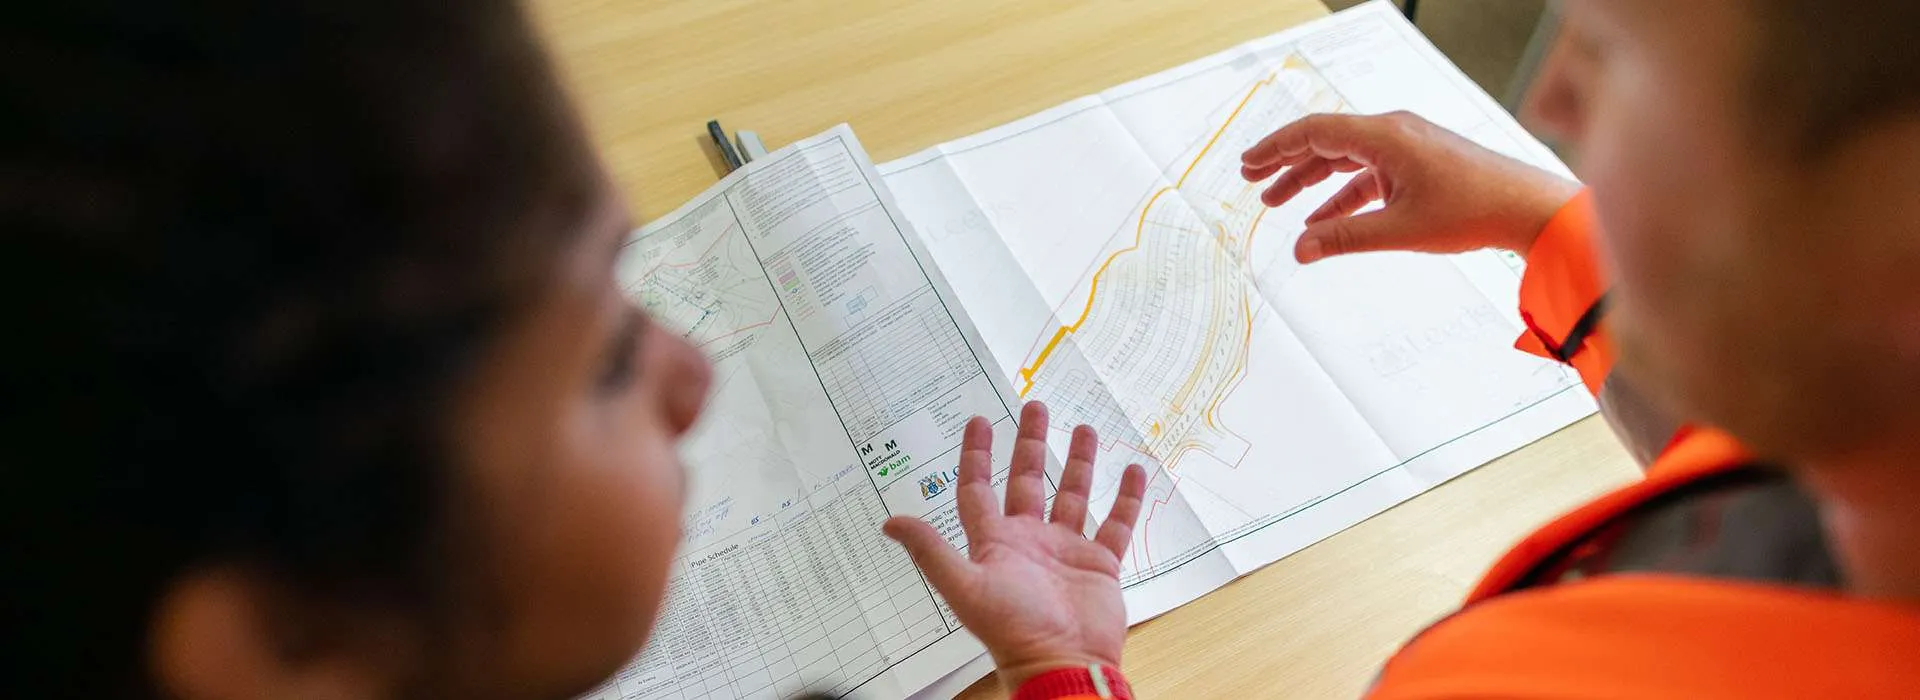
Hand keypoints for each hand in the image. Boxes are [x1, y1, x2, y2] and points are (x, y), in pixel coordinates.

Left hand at [882, 401, 1147, 690]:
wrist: (1063, 660)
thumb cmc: (1011, 628)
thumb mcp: (964, 584)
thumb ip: (931, 551)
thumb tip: (889, 522)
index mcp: (995, 543)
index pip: (978, 490)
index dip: (976, 455)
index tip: (979, 421)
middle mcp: (1029, 541)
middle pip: (1028, 481)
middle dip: (1031, 443)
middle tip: (1035, 407)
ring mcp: (1066, 551)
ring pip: (1073, 495)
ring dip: (1079, 462)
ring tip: (1086, 428)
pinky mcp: (1100, 564)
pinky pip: (1116, 523)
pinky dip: (1126, 498)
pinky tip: (1134, 471)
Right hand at [1240, 111, 1580, 262]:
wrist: (1526, 208)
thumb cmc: (1474, 209)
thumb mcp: (1399, 230)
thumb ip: (1344, 238)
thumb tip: (1300, 249)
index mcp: (1385, 136)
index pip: (1315, 132)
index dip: (1276, 148)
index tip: (1249, 164)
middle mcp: (1394, 133)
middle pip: (1326, 142)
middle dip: (1286, 163)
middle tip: (1252, 179)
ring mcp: (1407, 147)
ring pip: (1345, 159)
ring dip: (1311, 181)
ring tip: (1277, 203)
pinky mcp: (1418, 164)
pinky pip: (1368, 174)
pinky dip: (1343, 194)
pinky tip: (1324, 219)